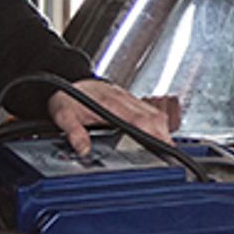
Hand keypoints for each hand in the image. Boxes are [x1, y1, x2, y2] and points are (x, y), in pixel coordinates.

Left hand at [50, 78, 179, 153]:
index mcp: (109, 102)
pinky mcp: (131, 101)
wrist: (67, 80)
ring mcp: (129, 99)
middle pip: (152, 116)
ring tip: (167, 148)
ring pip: (154, 113)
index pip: (138, 118)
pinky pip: (150, 111)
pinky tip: (159, 135)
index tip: (163, 145)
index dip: (153, 132)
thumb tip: (83, 149)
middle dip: (163, 135)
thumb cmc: (67, 96)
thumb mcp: (63, 115)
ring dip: (163, 130)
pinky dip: (158, 124)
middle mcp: (123, 99)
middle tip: (170, 153)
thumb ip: (73, 131)